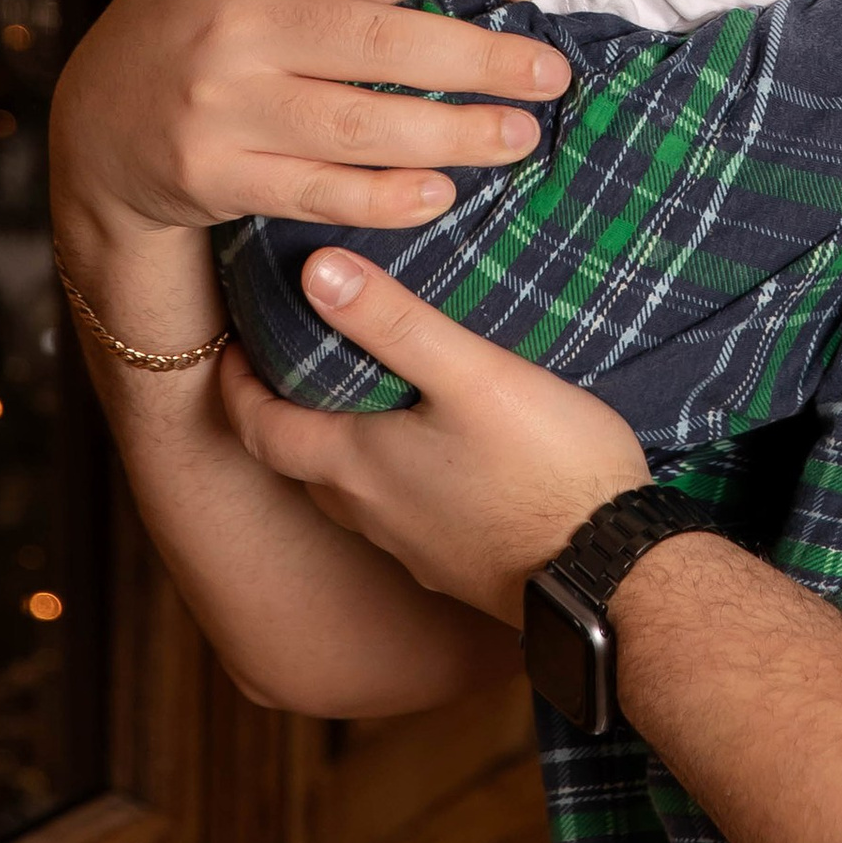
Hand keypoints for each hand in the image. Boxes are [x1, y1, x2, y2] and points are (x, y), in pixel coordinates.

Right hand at [49, 0, 571, 247]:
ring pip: (361, 124)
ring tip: (522, 134)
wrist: (92, 130)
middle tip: (553, 72)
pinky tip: (440, 194)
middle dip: (481, 60)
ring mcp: (223, 106)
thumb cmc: (175, 5)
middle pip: (382, 42)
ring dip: (453, 136)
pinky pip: (319, 192)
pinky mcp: (216, 176)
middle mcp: (235, 24)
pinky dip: (385, 199)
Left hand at [218, 244, 646, 624]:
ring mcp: (414, 545)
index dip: (237, 387)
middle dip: (283, 412)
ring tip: (357, 398)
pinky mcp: (457, 562)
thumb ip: (393, 322)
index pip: (261, 428)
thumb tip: (314, 268)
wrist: (608, 574)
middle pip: (299, 462)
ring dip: (335, 446)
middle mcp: (371, 511)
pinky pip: (399, 514)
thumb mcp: (471, 375)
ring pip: (349, 492)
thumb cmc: (544, 470)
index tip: (232, 348)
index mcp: (357, 464)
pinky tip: (432, 455)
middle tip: (290, 362)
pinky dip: (389, 477)